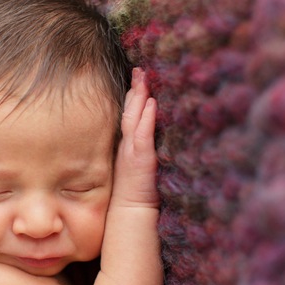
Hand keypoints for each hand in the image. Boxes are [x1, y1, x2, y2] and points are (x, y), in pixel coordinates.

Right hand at [111, 67, 158, 207]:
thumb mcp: (140, 169)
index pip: (129, 117)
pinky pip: (142, 135)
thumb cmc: (138, 195)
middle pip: (130, 112)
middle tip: (140, 69)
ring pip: (134, 119)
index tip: (138, 78)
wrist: (130, 215)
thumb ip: (145, 152)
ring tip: (143, 77)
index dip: (133, 97)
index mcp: (127, 147)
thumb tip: (157, 138)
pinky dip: (146, 119)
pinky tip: (149, 103)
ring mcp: (132, 151)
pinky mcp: (140, 160)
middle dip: (135, 89)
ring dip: (139, 97)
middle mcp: (127, 146)